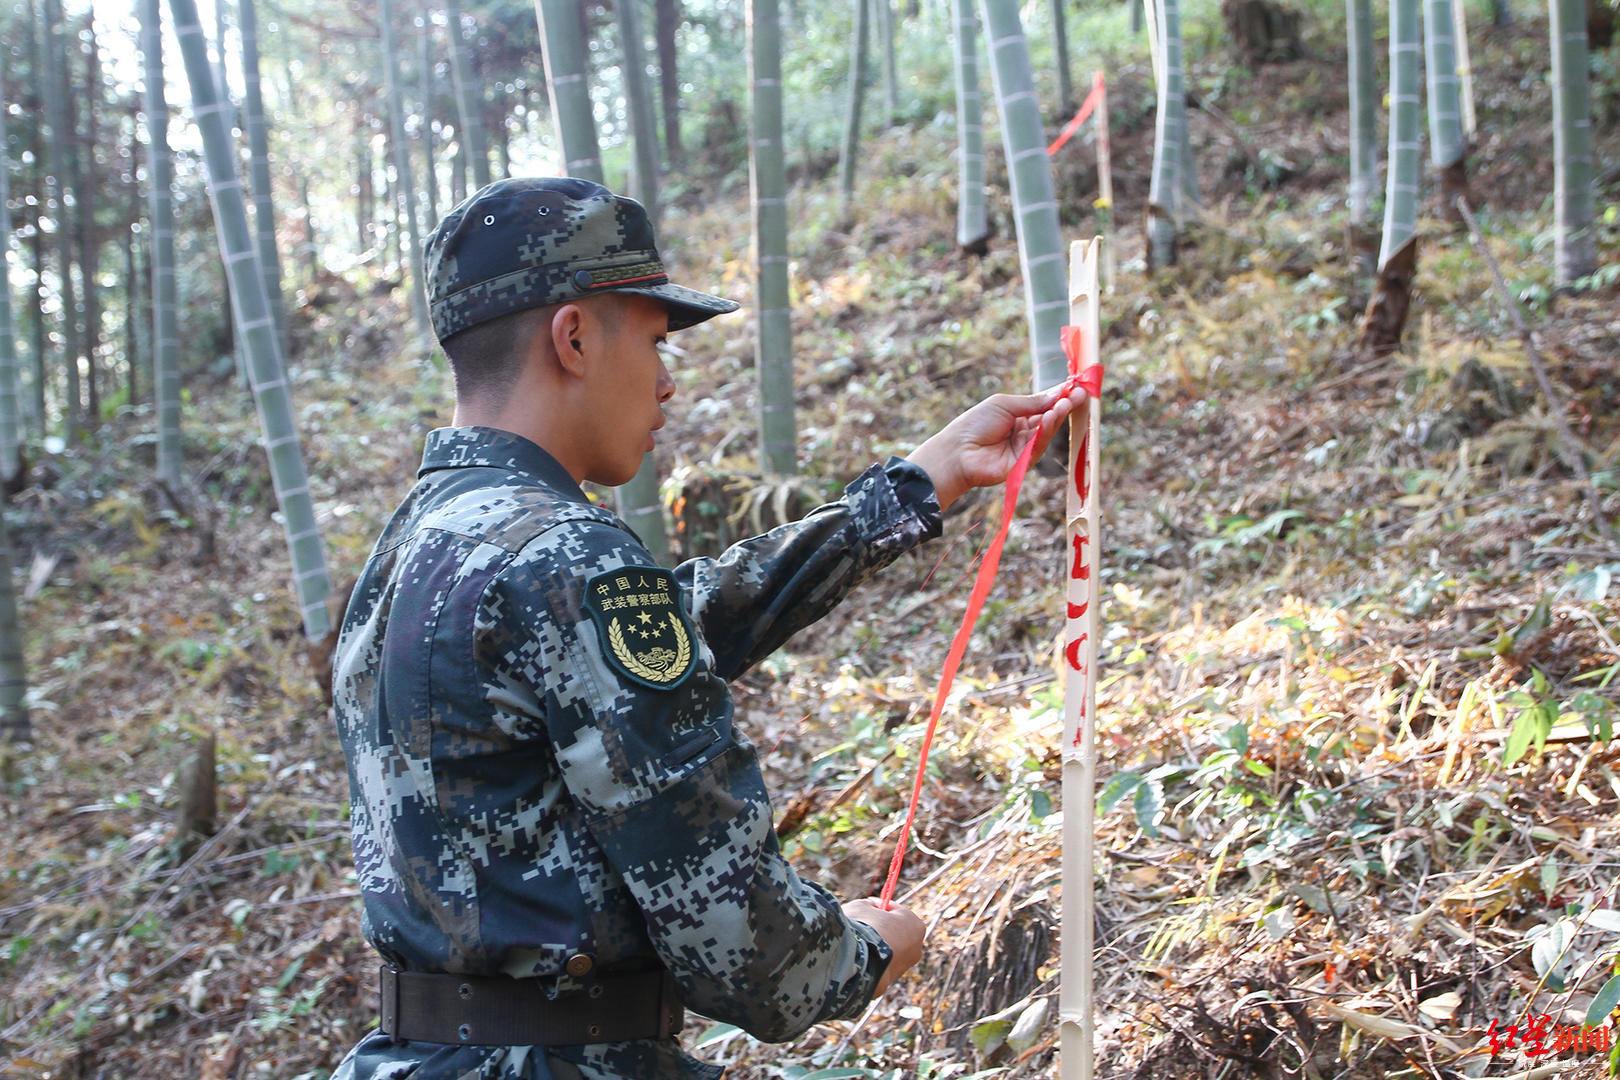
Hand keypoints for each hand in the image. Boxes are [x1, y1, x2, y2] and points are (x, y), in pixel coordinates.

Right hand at [842, 897, 925, 996]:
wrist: (857, 960)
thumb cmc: (862, 927)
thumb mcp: (862, 906)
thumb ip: (869, 906)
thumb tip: (869, 908)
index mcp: (915, 924)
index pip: (897, 911)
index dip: (880, 907)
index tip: (867, 907)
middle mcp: (916, 947)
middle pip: (895, 932)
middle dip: (880, 928)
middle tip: (860, 924)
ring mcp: (904, 967)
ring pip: (887, 950)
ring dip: (874, 946)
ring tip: (855, 942)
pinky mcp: (889, 981)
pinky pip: (878, 965)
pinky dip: (869, 961)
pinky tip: (856, 957)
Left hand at [905, 381, 1088, 511]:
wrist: (958, 451)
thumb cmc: (975, 423)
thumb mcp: (1005, 404)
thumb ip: (1032, 402)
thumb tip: (1058, 394)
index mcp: (1017, 415)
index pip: (1043, 404)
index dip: (1059, 397)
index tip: (1076, 387)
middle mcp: (1023, 431)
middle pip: (1049, 418)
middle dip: (1064, 406)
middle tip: (1080, 394)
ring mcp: (1024, 447)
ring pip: (1046, 431)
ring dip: (1057, 417)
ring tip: (1066, 404)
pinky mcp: (1024, 462)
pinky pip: (1039, 445)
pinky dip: (1045, 431)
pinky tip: (1050, 417)